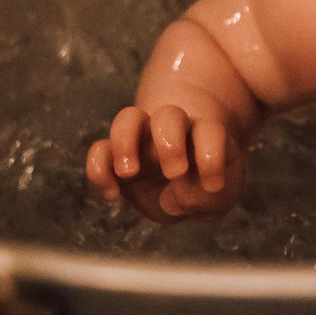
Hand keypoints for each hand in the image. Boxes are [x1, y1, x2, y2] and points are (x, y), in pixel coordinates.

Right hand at [85, 104, 243, 222]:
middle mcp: (172, 131)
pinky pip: (100, 151)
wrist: (182, 191)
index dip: (212, 156)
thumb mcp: (216, 199)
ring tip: (129, 172)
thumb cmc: (204, 189)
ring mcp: (141, 140)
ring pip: (129, 118)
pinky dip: (99, 170)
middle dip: (170, 143)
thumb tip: (176, 196)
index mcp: (204, 136)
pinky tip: (112, 195)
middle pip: (169, 115)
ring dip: (126, 142)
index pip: (210, 132)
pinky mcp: (116, 158)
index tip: (213, 186)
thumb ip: (206, 198)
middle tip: (175, 172)